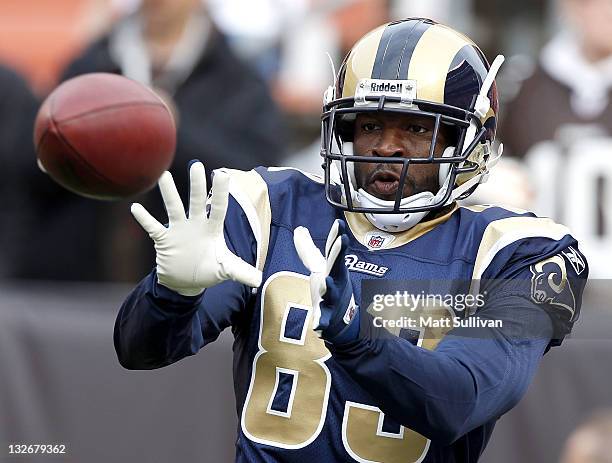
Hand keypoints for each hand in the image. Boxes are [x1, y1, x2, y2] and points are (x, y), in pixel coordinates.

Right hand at [130, 162, 261, 295]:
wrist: (186, 282)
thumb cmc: (209, 270)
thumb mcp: (226, 270)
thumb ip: (241, 272)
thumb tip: (258, 280)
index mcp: (212, 229)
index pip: (218, 208)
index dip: (220, 192)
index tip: (222, 174)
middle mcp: (195, 224)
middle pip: (196, 201)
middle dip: (196, 185)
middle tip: (196, 165)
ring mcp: (179, 230)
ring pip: (174, 208)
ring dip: (169, 194)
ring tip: (163, 176)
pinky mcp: (164, 240)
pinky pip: (154, 228)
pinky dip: (145, 219)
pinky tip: (136, 208)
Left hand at [293, 219, 358, 343]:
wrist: (341, 319)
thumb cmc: (331, 288)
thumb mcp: (319, 266)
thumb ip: (307, 249)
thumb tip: (299, 229)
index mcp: (334, 269)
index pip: (334, 250)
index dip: (336, 236)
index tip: (339, 223)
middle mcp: (336, 281)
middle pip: (336, 266)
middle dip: (338, 253)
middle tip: (342, 240)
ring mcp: (333, 299)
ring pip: (332, 292)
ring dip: (330, 286)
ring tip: (326, 280)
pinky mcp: (327, 316)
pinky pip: (323, 319)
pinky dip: (321, 322)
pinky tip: (318, 325)